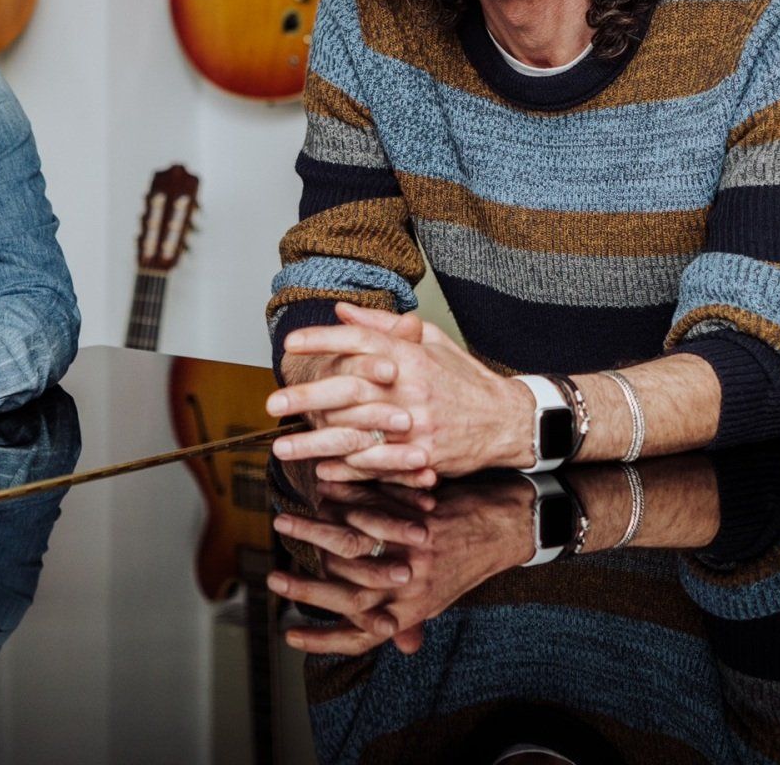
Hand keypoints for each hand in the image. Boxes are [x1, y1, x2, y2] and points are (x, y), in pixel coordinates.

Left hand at [269, 303, 533, 482]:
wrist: (507, 420)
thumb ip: (383, 324)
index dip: (323, 340)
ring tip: (282, 447)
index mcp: (411, 355)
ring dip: (315, 443)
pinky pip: (379, 464)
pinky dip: (348, 469)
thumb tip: (341, 309)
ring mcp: (418, 425)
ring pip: (357, 433)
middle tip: (272, 402)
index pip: (360, 340)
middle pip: (350, 388)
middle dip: (306, 396)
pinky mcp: (424, 456)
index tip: (290, 344)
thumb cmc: (463, 378)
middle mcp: (411, 388)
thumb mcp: (430, 341)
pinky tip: (321, 470)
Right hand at [269, 475, 532, 654]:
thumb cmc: (467, 560)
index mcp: (409, 611)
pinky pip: (370, 513)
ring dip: (312, 535)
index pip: (360, 636)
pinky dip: (341, 501)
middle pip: (346, 596)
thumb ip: (414, 615)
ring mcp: (412, 556)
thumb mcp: (441, 595)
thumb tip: (400, 647)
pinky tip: (319, 491)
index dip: (323, 639)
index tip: (290, 636)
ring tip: (283, 523)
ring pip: (351, 551)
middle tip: (272, 578)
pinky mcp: (415, 521)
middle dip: (305, 588)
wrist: (506, 528)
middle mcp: (409, 590)